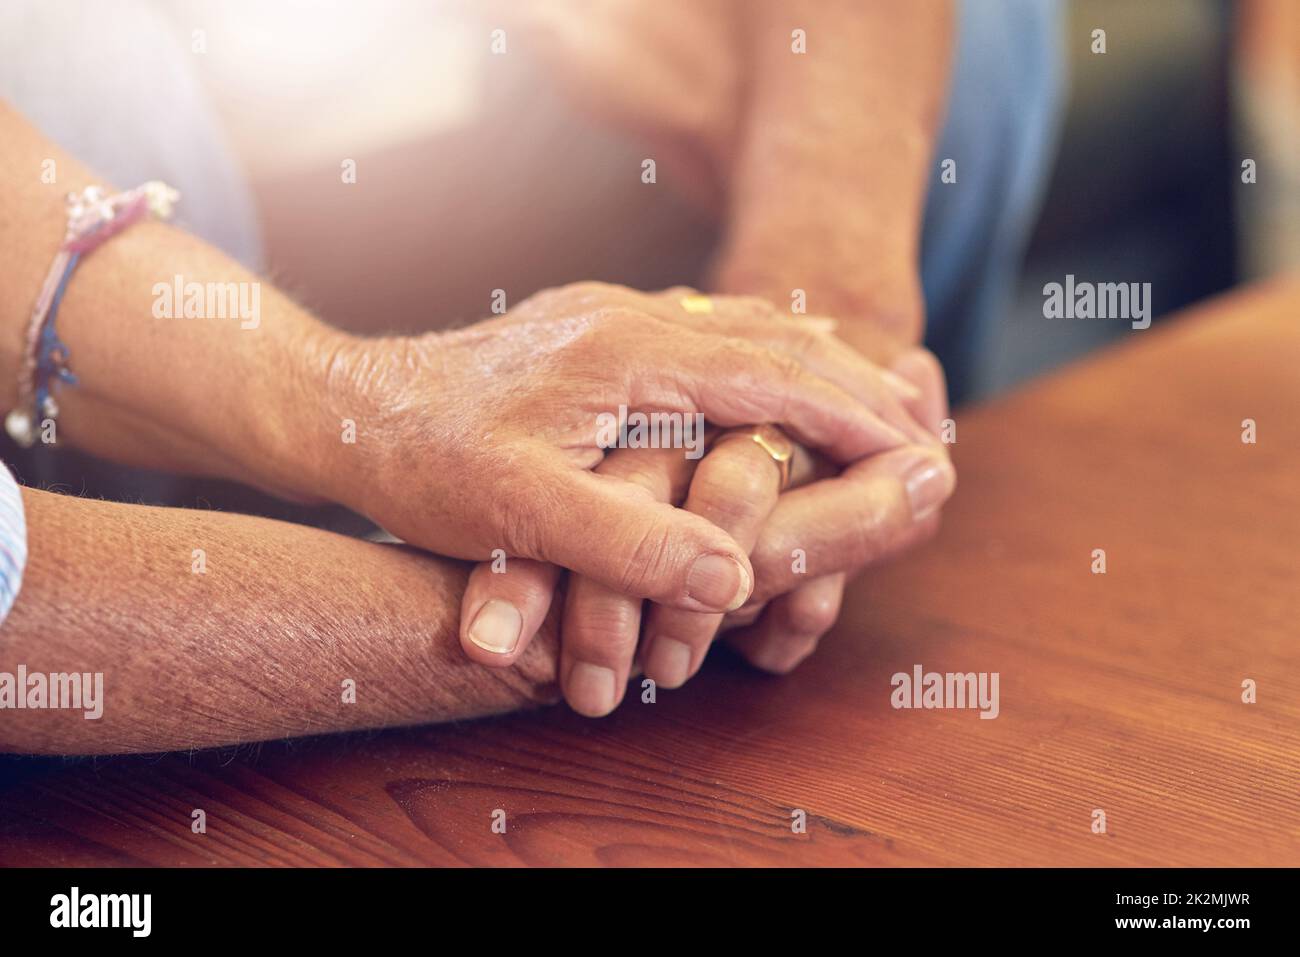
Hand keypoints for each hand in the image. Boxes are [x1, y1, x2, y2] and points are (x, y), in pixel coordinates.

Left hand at [454, 345, 951, 715]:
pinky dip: (767, 355)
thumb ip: (629, 544)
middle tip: (922, 427)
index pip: (776, 377)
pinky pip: (710, 332)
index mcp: (631, 350)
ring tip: (878, 399)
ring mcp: (615, 317)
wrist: (348, 409)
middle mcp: (633, 317)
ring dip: (818, 365)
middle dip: (857, 385)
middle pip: (779, 340)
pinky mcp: (597, 332)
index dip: (854, 419)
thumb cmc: (424, 462)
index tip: (917, 452)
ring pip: (749, 328)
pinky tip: (782, 374)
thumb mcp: (517, 513)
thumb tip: (733, 580)